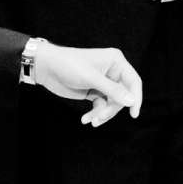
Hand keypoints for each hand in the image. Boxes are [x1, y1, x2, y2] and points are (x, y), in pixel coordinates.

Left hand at [26, 41, 143, 125]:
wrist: (46, 67)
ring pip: (111, 104)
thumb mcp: (92, 78)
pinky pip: (101, 106)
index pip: (133, 82)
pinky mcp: (94, 91)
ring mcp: (103, 83)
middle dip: (112, 109)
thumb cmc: (69, 65)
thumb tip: (132, 101)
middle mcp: (112, 72)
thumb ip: (113, 91)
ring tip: (92, 121)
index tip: (133, 114)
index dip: (136, 98)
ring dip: (102, 114)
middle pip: (122, 96)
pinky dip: (95, 113)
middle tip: (100, 118)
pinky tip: (86, 119)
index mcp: (116, 62)